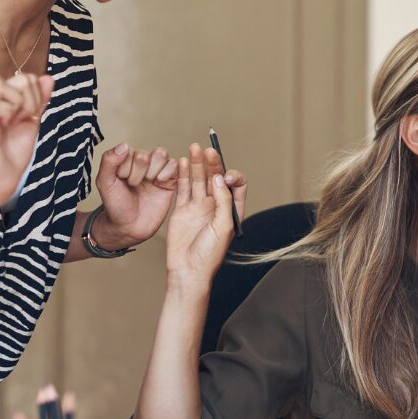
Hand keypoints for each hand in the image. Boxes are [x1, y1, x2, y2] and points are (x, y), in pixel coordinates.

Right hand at [0, 73, 53, 209]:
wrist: (0, 180)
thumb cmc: (13, 153)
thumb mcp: (31, 122)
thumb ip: (39, 100)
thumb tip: (48, 77)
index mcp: (1, 99)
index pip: (26, 79)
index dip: (37, 95)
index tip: (32, 116)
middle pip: (19, 78)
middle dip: (32, 99)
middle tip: (26, 119)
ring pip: (1, 83)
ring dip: (18, 104)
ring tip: (13, 122)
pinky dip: (6, 113)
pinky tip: (3, 127)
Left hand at [94, 143, 179, 247]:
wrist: (129, 227)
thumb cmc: (116, 205)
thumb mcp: (105, 183)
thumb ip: (109, 161)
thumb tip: (124, 145)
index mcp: (127, 159)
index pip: (131, 152)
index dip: (126, 168)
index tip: (121, 181)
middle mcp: (143, 163)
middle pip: (146, 154)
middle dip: (138, 173)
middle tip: (133, 186)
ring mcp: (158, 170)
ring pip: (162, 155)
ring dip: (153, 172)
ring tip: (149, 184)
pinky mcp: (171, 180)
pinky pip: (175, 166)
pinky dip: (167, 173)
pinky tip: (159, 184)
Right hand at [164, 143, 246, 284]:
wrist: (188, 270)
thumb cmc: (210, 254)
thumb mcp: (223, 226)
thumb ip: (223, 201)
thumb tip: (219, 178)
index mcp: (232, 210)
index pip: (235, 185)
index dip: (231, 176)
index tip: (223, 177)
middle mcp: (216, 206)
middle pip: (215, 178)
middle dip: (212, 163)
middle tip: (208, 151)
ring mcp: (198, 207)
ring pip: (198, 179)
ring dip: (197, 164)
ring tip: (194, 148)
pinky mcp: (182, 210)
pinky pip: (183, 188)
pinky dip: (182, 174)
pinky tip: (182, 162)